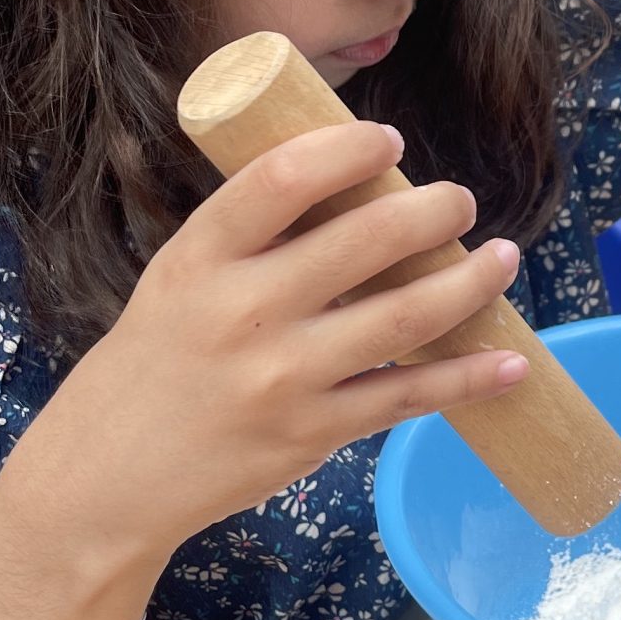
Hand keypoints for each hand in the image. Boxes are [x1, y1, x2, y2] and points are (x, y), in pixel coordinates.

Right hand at [28, 122, 525, 572]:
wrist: (108, 477)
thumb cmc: (155, 361)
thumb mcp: (179, 279)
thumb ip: (250, 237)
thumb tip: (350, 181)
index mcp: (201, 256)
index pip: (283, 178)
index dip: (348, 149)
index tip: (389, 141)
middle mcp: (242, 311)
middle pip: (364, 240)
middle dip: (433, 210)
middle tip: (461, 201)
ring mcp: (281, 377)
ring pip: (404, 317)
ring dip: (469, 282)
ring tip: (504, 257)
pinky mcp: (310, 434)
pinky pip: (407, 397)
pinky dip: (469, 377)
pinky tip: (512, 361)